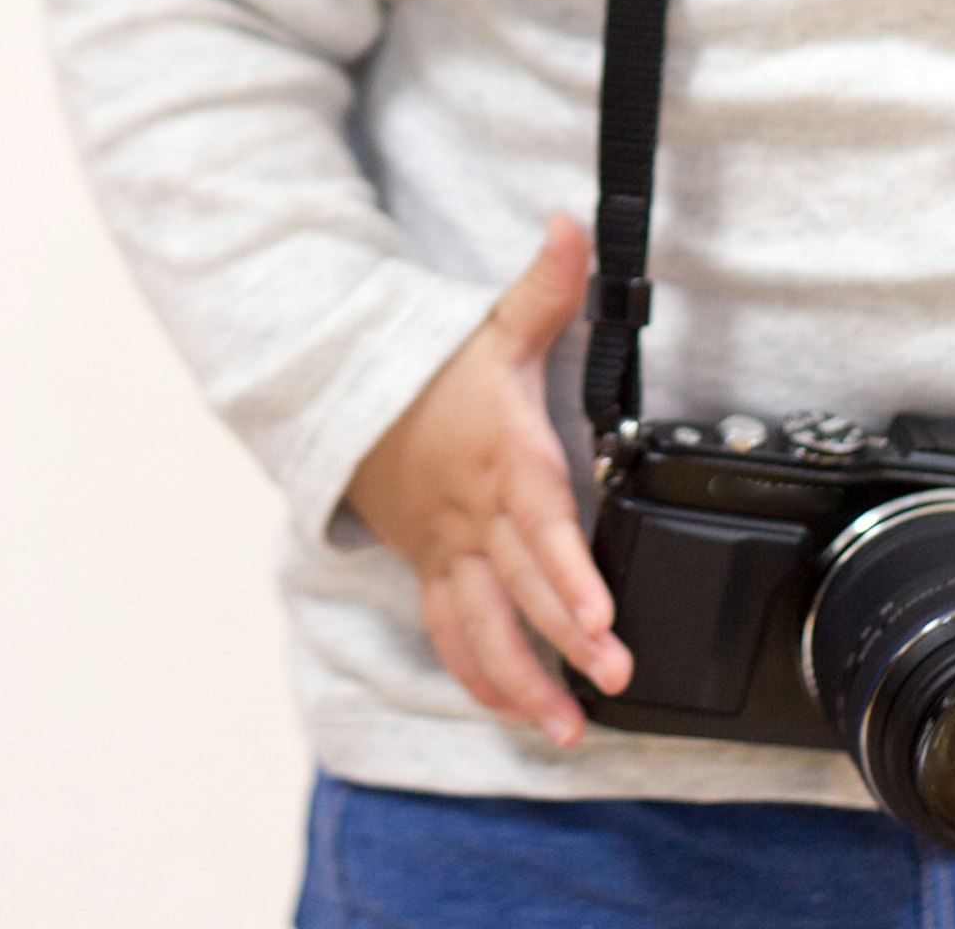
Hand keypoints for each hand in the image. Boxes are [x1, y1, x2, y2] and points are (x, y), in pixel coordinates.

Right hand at [343, 215, 632, 745]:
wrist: (345, 398)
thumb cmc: (435, 372)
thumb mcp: (492, 326)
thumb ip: (547, 285)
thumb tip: (573, 225)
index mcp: (499, 457)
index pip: (537, 520)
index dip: (565, 569)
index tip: (598, 615)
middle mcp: (473, 515)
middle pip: (517, 583)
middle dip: (562, 637)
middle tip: (609, 676)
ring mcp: (448, 552)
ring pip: (479, 627)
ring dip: (521, 681)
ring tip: (565, 729)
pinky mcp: (433, 574)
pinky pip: (453, 636)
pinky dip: (484, 679)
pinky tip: (524, 715)